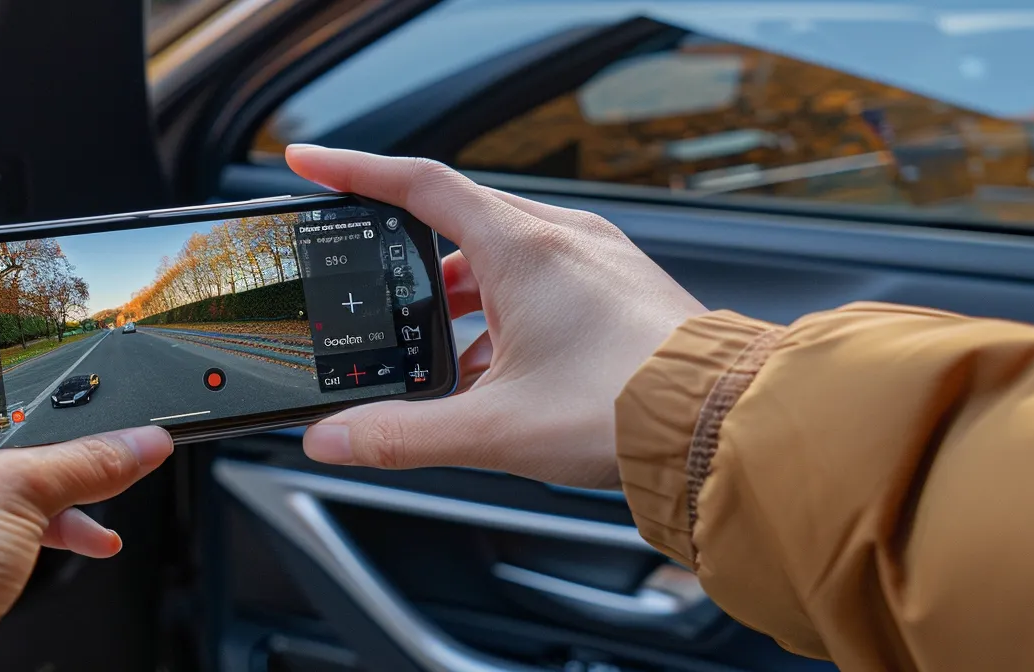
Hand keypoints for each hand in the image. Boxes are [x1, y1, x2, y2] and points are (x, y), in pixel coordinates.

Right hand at [289, 146, 705, 487]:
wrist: (721, 422)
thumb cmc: (628, 409)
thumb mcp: (493, 428)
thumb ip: (402, 435)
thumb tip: (335, 439)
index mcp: (523, 248)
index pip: (417, 184)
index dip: (354, 172)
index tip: (312, 165)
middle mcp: (561, 239)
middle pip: (458, 224)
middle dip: (408, 262)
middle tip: (373, 295)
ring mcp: (596, 259)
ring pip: (503, 257)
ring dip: (461, 299)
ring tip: (442, 359)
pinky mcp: (620, 286)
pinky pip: (544, 281)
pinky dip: (506, 314)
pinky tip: (499, 372)